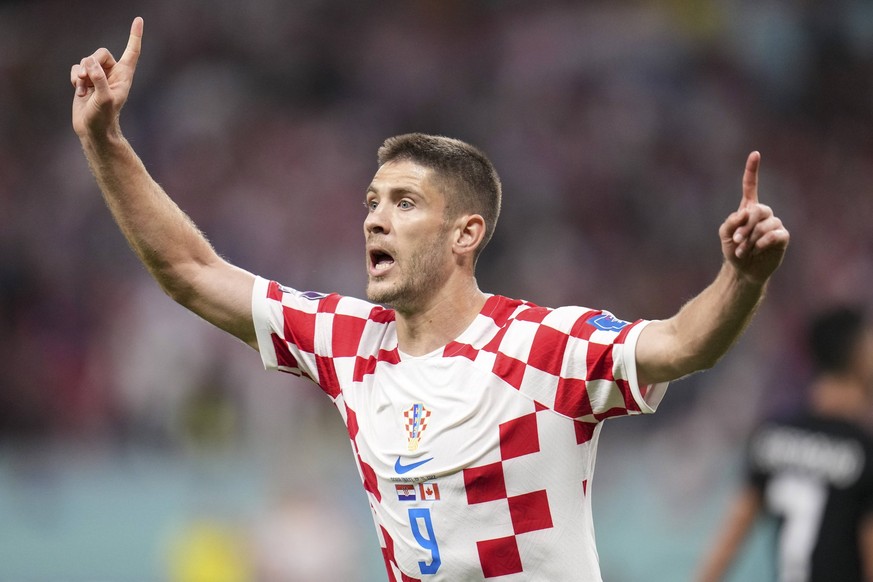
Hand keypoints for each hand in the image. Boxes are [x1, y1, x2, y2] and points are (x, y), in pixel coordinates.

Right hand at [71, 17, 142, 138]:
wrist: (92, 129)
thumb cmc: (104, 118)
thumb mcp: (104, 99)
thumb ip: (99, 80)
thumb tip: (91, 64)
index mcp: (124, 76)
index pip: (132, 53)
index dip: (134, 36)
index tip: (138, 20)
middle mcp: (112, 74)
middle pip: (100, 53)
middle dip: (91, 63)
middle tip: (87, 78)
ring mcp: (98, 77)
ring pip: (86, 61)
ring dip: (81, 73)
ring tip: (83, 88)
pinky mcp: (86, 81)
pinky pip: (77, 68)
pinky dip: (74, 78)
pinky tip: (78, 91)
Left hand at [719, 152, 788, 284]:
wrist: (743, 270)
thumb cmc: (733, 250)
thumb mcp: (724, 235)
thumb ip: (730, 222)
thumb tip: (744, 213)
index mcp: (748, 208)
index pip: (751, 186)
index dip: (752, 170)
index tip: (755, 153)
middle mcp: (763, 213)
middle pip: (758, 210)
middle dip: (745, 227)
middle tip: (737, 241)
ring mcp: (774, 224)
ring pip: (765, 224)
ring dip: (751, 239)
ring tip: (744, 250)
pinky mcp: (782, 236)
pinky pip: (775, 234)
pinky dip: (762, 243)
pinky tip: (757, 250)